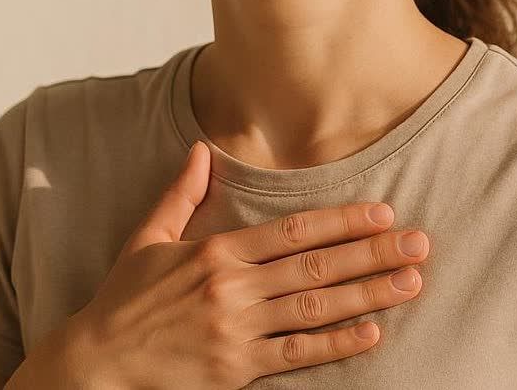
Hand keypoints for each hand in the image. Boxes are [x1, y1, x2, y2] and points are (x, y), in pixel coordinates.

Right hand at [65, 140, 430, 388]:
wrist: (97, 365)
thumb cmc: (123, 303)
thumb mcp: (147, 240)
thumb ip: (180, 195)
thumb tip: (200, 150)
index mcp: (216, 252)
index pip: (293, 231)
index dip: (342, 220)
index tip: (382, 212)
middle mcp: (233, 288)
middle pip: (316, 266)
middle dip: (372, 252)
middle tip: (419, 242)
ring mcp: (238, 330)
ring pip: (316, 307)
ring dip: (369, 294)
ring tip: (411, 282)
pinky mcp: (237, 369)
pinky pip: (297, 353)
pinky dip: (336, 344)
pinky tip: (372, 333)